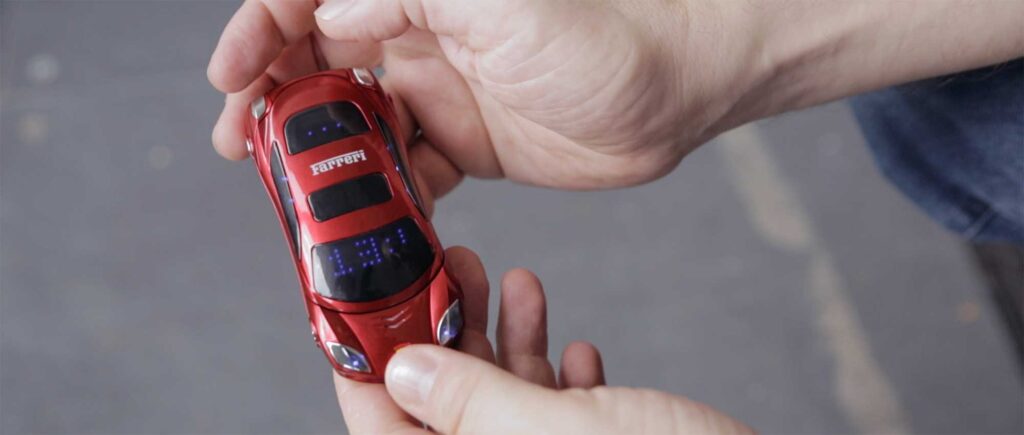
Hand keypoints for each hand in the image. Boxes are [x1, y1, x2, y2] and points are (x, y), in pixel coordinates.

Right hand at [208, 0, 728, 191]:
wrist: (675, 90)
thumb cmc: (603, 35)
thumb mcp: (500, 3)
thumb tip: (330, 12)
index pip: (313, 0)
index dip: (260, 30)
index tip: (230, 75)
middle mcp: (422, 38)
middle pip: (321, 60)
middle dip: (273, 95)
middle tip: (242, 141)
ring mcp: (444, 93)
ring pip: (356, 120)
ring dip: (320, 149)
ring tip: (289, 185)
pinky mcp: (469, 144)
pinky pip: (406, 168)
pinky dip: (381, 189)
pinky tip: (368, 212)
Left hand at [333, 246, 752, 433]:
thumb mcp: (554, 434)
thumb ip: (470, 403)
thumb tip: (401, 371)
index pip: (386, 431)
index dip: (369, 369)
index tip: (369, 308)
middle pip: (447, 406)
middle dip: (450, 331)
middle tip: (456, 267)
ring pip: (503, 404)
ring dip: (511, 341)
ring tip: (518, 281)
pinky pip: (556, 419)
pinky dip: (559, 379)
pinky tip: (573, 347)